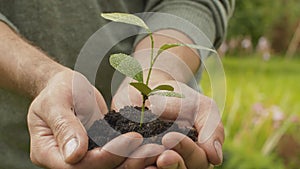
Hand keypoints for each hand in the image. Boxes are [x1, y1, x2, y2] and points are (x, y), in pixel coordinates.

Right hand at [27, 69, 142, 167]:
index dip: (106, 156)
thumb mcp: (56, 103)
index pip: (79, 165)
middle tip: (151, 148)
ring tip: (156, 148)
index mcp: (47, 152)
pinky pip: (115, 154)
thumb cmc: (56, 90)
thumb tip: (74, 155)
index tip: (132, 139)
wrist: (64, 86)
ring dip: (133, 159)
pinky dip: (132, 151)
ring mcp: (83, 156)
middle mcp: (65, 160)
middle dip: (125, 161)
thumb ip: (65, 127)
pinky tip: (151, 144)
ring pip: (109, 166)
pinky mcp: (97, 149)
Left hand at [113, 79, 223, 168]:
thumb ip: (212, 130)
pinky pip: (130, 166)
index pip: (197, 162)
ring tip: (143, 156)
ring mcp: (152, 161)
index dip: (187, 152)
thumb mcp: (203, 108)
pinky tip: (126, 155)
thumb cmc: (180, 99)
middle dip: (171, 165)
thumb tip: (216, 158)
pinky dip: (129, 163)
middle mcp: (174, 161)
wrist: (149, 88)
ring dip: (149, 167)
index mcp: (194, 155)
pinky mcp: (131, 158)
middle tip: (162, 156)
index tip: (171, 137)